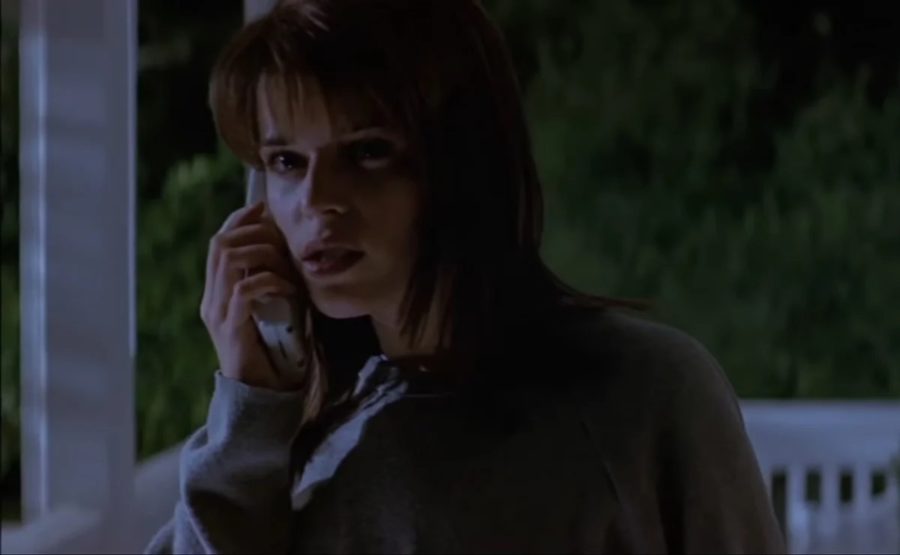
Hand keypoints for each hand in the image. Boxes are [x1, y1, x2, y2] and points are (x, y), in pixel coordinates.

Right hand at [199, 201, 302, 389]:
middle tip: (281, 237)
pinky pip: (245, 291)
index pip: (218, 243)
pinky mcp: (232, 330)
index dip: (239, 220)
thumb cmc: (272, 351)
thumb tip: (286, 250)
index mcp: (216, 292)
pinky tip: (289, 289)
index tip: (263, 208)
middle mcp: (211, 300)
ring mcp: (218, 314)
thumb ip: (268, 282)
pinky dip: (269, 282)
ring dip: (262, 254)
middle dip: (253, 232)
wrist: (261, 395)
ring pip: (228, 261)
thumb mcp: (270, 308)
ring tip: (286, 265)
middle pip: (219, 245)